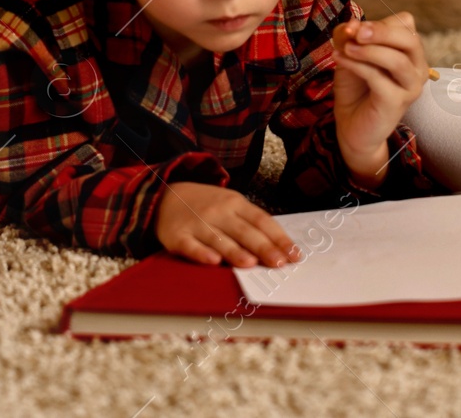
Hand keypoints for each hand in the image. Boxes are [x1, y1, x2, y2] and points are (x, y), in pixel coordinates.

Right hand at [155, 182, 302, 268]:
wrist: (165, 196)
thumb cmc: (206, 206)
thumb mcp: (230, 204)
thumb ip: (251, 223)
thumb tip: (280, 247)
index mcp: (235, 203)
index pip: (262, 220)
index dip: (279, 238)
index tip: (295, 255)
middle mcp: (218, 212)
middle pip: (245, 231)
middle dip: (264, 248)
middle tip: (280, 263)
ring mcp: (197, 224)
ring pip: (219, 240)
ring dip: (235, 252)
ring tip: (251, 264)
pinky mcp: (178, 236)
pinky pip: (191, 246)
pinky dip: (201, 253)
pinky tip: (213, 261)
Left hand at [330, 14, 428, 187]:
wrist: (351, 124)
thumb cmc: (355, 86)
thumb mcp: (349, 53)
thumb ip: (350, 36)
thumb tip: (352, 24)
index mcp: (410, 52)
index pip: (406, 24)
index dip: (380, 22)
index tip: (353, 27)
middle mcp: (417, 68)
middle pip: (410, 40)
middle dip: (382, 32)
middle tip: (356, 32)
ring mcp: (411, 87)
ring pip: (398, 61)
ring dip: (369, 51)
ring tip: (346, 49)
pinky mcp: (397, 103)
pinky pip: (380, 80)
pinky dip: (358, 66)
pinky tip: (339, 60)